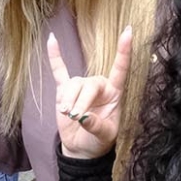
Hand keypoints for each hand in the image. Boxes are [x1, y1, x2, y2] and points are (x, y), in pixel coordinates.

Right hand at [47, 26, 133, 159]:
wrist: (82, 148)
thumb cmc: (98, 141)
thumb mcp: (104, 136)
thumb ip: (96, 126)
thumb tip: (84, 117)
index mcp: (114, 93)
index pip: (120, 69)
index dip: (124, 52)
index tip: (128, 32)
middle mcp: (99, 86)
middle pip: (89, 84)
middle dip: (81, 102)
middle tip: (75, 117)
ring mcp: (81, 86)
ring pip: (73, 85)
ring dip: (69, 100)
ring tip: (68, 114)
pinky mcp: (65, 90)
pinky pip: (60, 71)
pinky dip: (55, 57)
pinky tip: (52, 40)